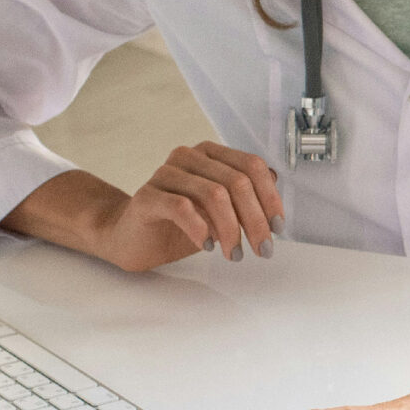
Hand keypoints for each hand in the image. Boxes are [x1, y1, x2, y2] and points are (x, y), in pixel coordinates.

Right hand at [2, 144, 284, 273]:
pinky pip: (183, 207)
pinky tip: (209, 246)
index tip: (278, 228)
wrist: (132, 238)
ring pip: (214, 194)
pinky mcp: (148, 195)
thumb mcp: (221, 212)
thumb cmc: (178, 225)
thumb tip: (277, 181)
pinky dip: (202, 229)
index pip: (252, 166)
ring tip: (235, 254)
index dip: (270, 197)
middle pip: (237, 182)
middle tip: (262, 249)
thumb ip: (246, 195)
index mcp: (210, 155)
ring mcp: (166, 173)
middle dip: (256, 220)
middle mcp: (189, 157)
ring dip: (232, 229)